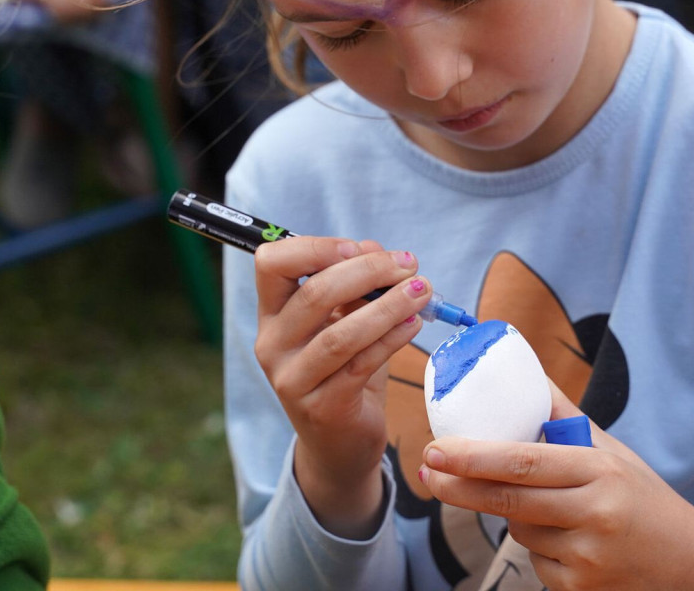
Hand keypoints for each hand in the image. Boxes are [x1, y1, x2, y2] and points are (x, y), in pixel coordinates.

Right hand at [253, 236, 432, 537]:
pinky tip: (414, 324)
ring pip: (341, 333)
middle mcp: (273, 345)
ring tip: (422, 291)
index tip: (357, 247)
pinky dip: (391, 339)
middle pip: (314, 294)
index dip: (314, 248)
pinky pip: (361, 365)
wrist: (340, 445)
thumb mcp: (346, 321)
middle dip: (369, 271)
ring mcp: (293, 380)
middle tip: (409, 265)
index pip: (271, 264)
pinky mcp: (323, 408)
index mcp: (272, 314)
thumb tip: (376, 248)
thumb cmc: (344, 371)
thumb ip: (356, 284)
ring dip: (388, 305)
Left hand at [419, 382, 693, 590]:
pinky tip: (572, 542)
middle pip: (509, 500)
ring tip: (554, 510)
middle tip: (427, 471)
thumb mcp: (612, 451)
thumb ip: (566, 418)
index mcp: (600, 471)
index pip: (525, 462)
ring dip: (516, 517)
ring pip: (520, 531)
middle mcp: (595, 514)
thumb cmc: (643, 497)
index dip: (474, 457)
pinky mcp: (583, 590)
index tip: (436, 448)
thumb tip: (525, 372)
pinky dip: (540, 549)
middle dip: (459, 486)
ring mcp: (589, 559)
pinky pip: (537, 563)